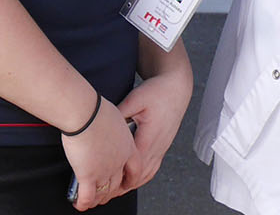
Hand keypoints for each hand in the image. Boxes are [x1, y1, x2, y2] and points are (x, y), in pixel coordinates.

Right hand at [63, 96, 132, 210]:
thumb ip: (116, 127)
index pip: (136, 168)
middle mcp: (119, 161)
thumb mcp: (116, 116)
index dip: (131, 178)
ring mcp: (105, 170)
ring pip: (104, 191)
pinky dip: (84, 202)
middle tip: (106, 195)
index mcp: (128, 146)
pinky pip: (87, 195)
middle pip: (119, 183)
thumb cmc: (97, 110)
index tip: (127, 182)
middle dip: (112, 192)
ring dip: (98, 198)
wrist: (86, 114)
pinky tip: (80, 204)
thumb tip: (111, 125)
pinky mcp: (88, 174)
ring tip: (92, 201)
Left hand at [116, 52, 193, 192]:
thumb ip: (119, 113)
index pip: (134, 165)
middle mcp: (158, 145)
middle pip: (140, 174)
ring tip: (116, 191)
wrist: (177, 87)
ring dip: (132, 184)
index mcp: (150, 136)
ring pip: (148, 173)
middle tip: (105, 194)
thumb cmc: (159, 91)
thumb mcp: (136, 98)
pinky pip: (153, 168)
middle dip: (123, 186)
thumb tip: (102, 122)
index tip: (105, 183)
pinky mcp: (163, 145)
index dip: (120, 177)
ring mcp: (162, 147)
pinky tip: (133, 180)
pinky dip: (142, 178)